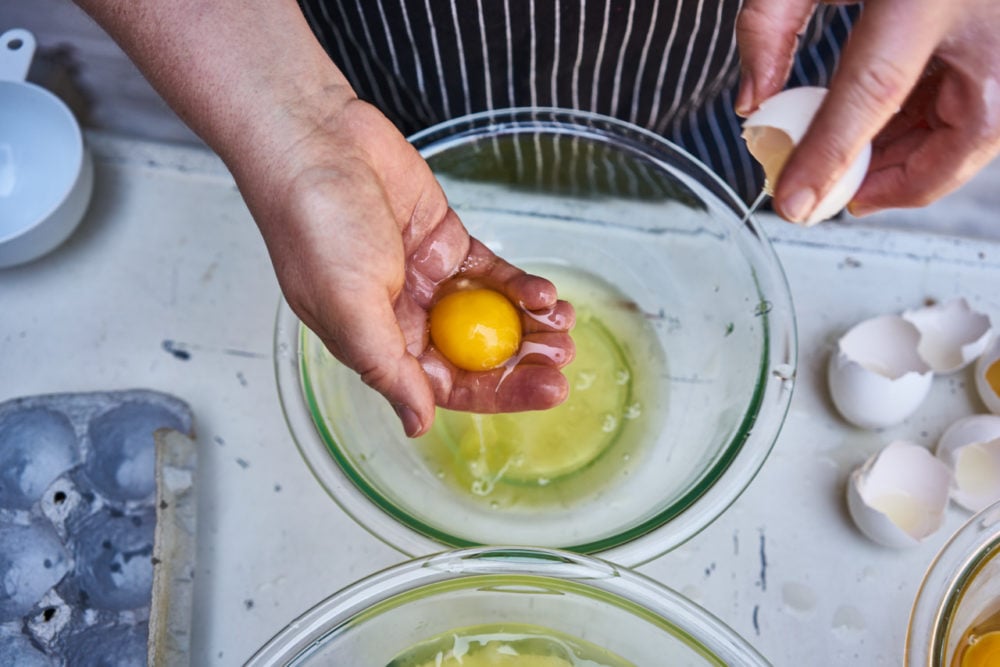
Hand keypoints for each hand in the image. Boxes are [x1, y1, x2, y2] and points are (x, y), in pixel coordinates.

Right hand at [244, 100, 574, 436]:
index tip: (548, 391)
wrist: (315, 143)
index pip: (448, 386)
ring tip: (564, 324)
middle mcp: (406, 317)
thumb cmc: (315, 225)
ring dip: (530, 324)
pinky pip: (493, 273)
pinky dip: (521, 284)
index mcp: (378, 343)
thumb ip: (388, 368)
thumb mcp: (349, 308)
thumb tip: (416, 423)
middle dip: (524, 361)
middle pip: (477, 355)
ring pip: (491, 315)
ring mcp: (428, 280)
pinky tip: (544, 293)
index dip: (501, 393)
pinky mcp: (446, 242)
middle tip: (564, 359)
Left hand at [736, 0, 999, 220]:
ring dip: (922, 159)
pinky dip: (943, 129)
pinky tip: (899, 130)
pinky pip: (990, 106)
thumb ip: (771, 20)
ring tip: (864, 165)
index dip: (831, 154)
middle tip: (842, 194)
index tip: (795, 202)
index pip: (874, 89)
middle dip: (897, 180)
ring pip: (982, 131)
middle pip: (960, 136)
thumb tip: (752, 102)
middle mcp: (995, 22)